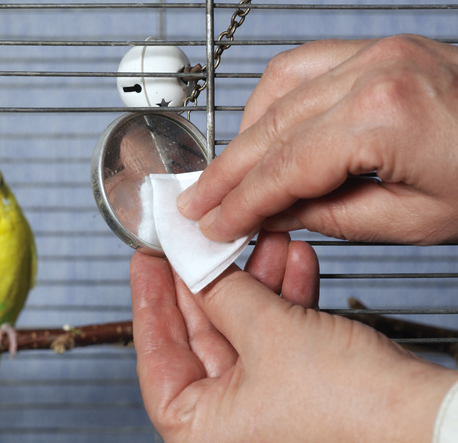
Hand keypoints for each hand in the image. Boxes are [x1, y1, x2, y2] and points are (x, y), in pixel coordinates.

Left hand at [130, 231, 456, 442]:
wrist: (434, 429)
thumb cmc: (353, 406)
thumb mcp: (269, 331)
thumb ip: (220, 292)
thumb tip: (193, 266)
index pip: (156, 359)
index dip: (150, 300)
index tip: (147, 261)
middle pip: (202, 348)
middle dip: (210, 286)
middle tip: (198, 244)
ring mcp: (263, 435)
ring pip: (244, 346)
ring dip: (255, 290)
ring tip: (261, 240)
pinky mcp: (298, 419)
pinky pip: (275, 358)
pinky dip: (283, 314)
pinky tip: (292, 267)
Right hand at [177, 35, 457, 244]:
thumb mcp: (413, 221)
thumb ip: (328, 217)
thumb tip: (272, 215)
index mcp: (384, 117)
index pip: (284, 168)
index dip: (240, 202)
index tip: (210, 226)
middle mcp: (374, 72)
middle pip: (270, 129)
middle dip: (226, 174)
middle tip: (196, 206)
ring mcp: (377, 52)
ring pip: (276, 92)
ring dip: (243, 138)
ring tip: (225, 178)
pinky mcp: (381, 49)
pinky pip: (302, 67)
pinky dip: (271, 101)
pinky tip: (260, 131)